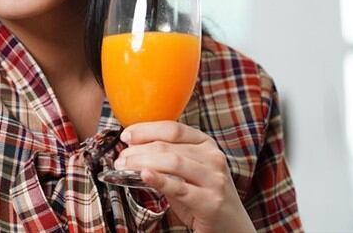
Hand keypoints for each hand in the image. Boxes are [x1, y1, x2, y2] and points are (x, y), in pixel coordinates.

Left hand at [115, 121, 254, 232]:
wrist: (231, 227)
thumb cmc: (204, 197)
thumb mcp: (187, 172)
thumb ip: (166, 158)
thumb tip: (133, 150)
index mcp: (206, 144)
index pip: (172, 129)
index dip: (146, 130)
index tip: (126, 136)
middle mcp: (213, 158)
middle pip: (167, 146)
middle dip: (138, 151)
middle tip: (120, 158)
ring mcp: (214, 179)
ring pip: (172, 163)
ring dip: (142, 163)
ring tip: (124, 167)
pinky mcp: (211, 201)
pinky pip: (179, 187)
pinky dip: (159, 180)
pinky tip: (144, 176)